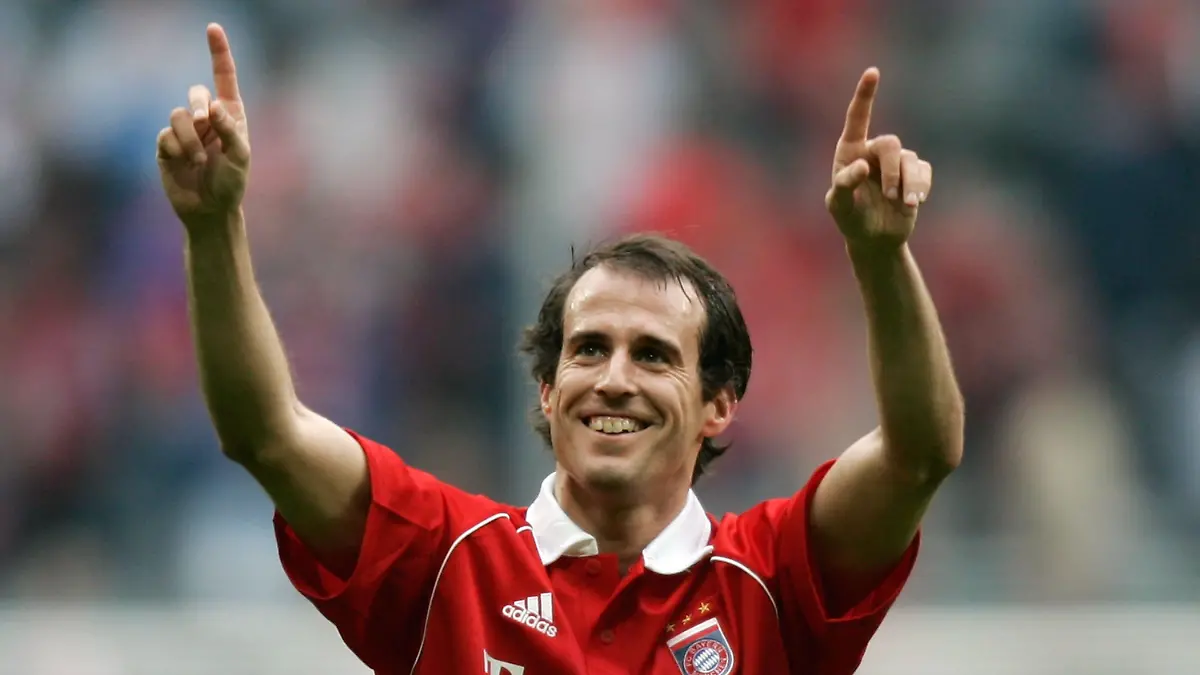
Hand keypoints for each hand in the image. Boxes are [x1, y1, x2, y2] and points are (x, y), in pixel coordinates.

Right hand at [157, 23, 249, 227]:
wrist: (209, 209)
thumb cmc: (231, 183)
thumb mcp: (240, 157)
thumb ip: (229, 130)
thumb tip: (212, 104)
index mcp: (230, 116)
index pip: (224, 78)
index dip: (218, 53)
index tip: (213, 28)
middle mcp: (207, 119)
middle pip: (195, 92)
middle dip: (198, 105)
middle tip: (205, 123)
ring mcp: (186, 131)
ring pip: (178, 114)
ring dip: (189, 137)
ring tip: (198, 160)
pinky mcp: (167, 145)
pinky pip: (165, 134)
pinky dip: (177, 148)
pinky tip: (184, 163)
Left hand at [825, 68, 931, 250]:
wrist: (874, 239)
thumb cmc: (850, 220)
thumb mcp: (839, 207)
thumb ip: (844, 185)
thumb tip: (862, 165)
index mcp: (850, 151)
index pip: (857, 118)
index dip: (865, 95)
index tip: (872, 72)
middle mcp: (873, 151)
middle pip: (890, 144)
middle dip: (892, 171)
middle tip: (889, 196)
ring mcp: (896, 163)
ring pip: (910, 160)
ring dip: (908, 183)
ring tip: (903, 204)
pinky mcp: (915, 175)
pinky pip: (924, 172)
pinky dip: (920, 187)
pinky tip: (912, 203)